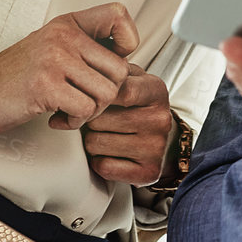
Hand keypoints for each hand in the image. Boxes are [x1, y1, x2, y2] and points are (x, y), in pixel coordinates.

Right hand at [0, 1, 139, 135]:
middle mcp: (63, 36)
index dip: (127, 42)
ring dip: (91, 112)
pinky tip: (57, 119)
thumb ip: (86, 48)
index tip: (107, 65)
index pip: (119, 15)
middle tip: (85, 103)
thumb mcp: (53, 48)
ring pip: (106, 93)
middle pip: (120, 69)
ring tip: (70, 112)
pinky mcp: (45, 85)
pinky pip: (85, 110)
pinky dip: (75, 122)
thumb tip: (128, 63)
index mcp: (68, 24)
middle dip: (107, 95)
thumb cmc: (16, 75)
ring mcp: (54, 59)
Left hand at [81, 68, 175, 185]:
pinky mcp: (148, 172)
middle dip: (91, 121)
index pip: (119, 90)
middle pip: (99, 120)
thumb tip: (77, 74)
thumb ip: (109, 69)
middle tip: (99, 121)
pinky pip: (103, 167)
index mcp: (156, 91)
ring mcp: (155, 147)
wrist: (164, 140)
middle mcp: (159, 119)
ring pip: (95, 144)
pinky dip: (100, 162)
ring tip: (105, 136)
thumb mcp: (131, 79)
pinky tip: (111, 154)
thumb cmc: (138, 106)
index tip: (89, 98)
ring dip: (92, 141)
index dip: (96, 97)